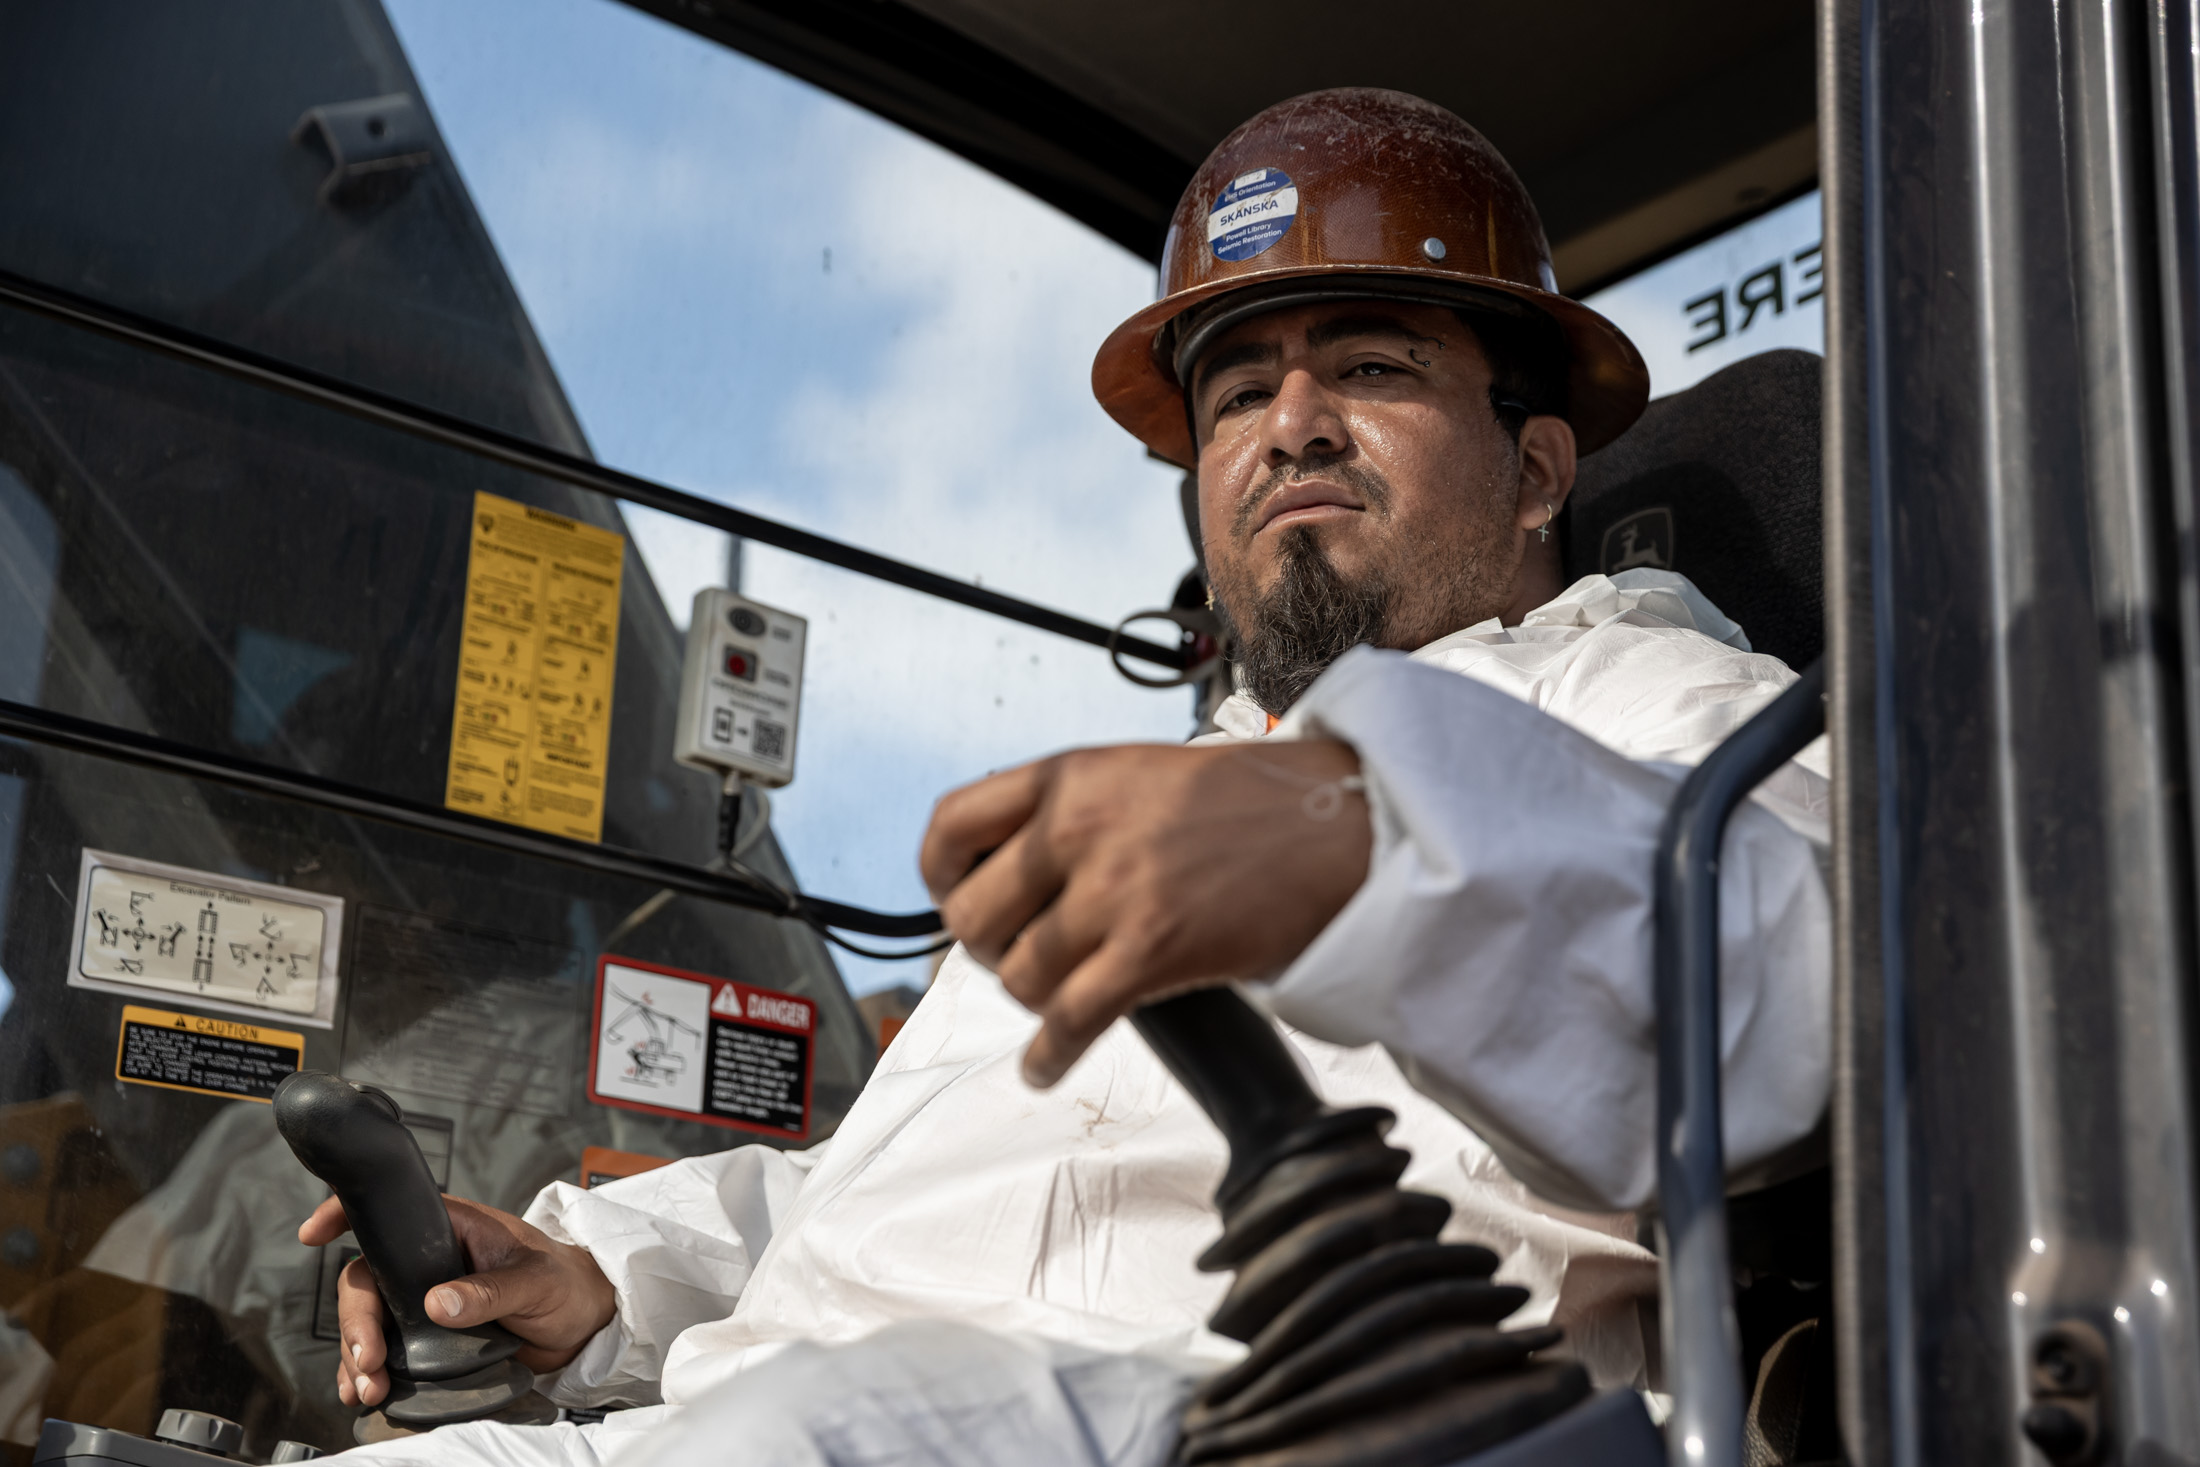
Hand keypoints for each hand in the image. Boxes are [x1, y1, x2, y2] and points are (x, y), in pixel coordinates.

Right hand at [299, 1193, 616, 1408]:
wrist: (584, 1324)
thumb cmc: (566, 1284)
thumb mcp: (535, 1282)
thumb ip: (491, 1291)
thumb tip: (439, 1302)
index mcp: (452, 1228)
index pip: (391, 1214)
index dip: (347, 1215)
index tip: (313, 1233)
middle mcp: (430, 1262)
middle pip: (367, 1281)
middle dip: (356, 1322)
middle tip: (368, 1360)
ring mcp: (425, 1300)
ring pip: (370, 1321)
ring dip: (358, 1356)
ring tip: (368, 1389)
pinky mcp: (429, 1337)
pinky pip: (386, 1351)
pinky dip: (369, 1373)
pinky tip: (365, 1394)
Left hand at [920, 740, 1370, 1086]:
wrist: (1340, 823)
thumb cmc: (1256, 801)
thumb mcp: (1138, 773)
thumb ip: (1072, 812)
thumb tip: (1014, 876)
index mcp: (1068, 777)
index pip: (952, 827)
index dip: (941, 876)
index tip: (955, 898)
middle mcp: (1076, 830)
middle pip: (974, 917)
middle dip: (990, 948)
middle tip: (1020, 956)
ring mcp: (1111, 892)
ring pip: (1018, 977)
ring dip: (1035, 1001)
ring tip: (1062, 1000)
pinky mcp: (1149, 952)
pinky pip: (1067, 1022)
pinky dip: (1049, 1056)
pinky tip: (1047, 1066)